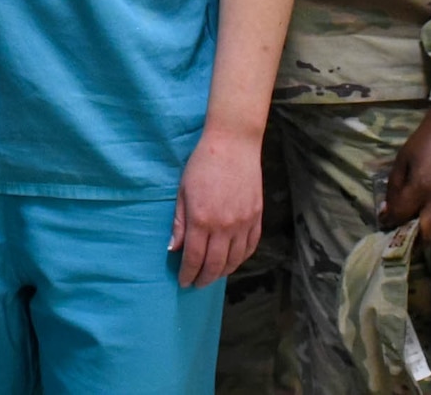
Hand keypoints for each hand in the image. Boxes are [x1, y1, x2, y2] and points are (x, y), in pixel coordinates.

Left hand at [171, 130, 262, 287]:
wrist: (233, 145)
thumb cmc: (202, 165)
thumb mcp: (182, 191)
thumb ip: (179, 223)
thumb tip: (173, 248)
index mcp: (201, 220)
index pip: (194, 258)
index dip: (188, 273)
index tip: (183, 282)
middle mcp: (224, 226)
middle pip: (215, 264)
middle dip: (204, 278)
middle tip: (197, 283)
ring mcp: (244, 224)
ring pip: (235, 260)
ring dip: (223, 272)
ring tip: (213, 275)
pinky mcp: (257, 218)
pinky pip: (251, 247)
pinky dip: (241, 258)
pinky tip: (233, 260)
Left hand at [381, 108, 430, 245]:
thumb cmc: (423, 143)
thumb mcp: (401, 160)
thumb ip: (393, 187)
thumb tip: (387, 209)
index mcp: (421, 187)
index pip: (402, 215)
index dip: (390, 221)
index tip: (384, 222)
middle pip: (428, 234)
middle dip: (414, 239)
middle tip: (404, 235)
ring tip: (420, 231)